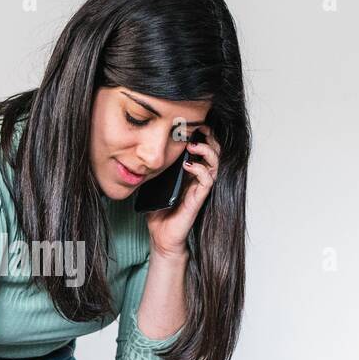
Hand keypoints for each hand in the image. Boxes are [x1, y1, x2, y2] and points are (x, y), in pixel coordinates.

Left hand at [145, 128, 220, 259]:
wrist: (161, 237)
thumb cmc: (159, 212)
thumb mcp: (152, 184)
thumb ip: (153, 168)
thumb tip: (143, 151)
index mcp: (189, 173)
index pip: (202, 149)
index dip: (202, 135)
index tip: (193, 123)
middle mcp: (198, 178)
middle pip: (214, 152)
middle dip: (210, 138)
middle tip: (200, 128)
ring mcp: (199, 189)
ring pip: (215, 164)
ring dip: (206, 151)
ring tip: (193, 145)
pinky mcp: (198, 199)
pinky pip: (207, 180)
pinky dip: (200, 169)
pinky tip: (188, 165)